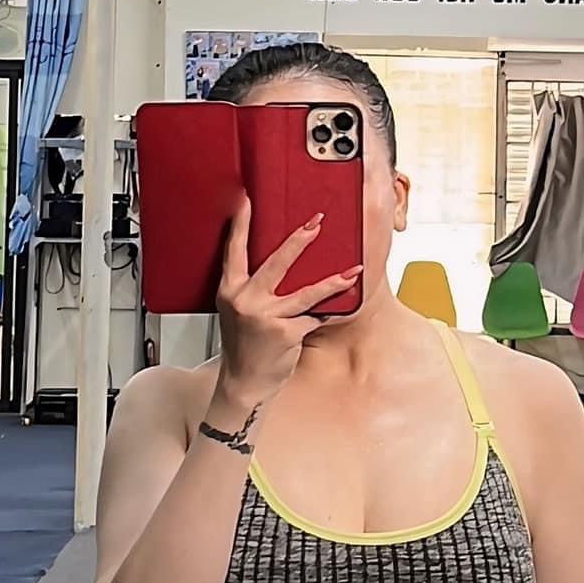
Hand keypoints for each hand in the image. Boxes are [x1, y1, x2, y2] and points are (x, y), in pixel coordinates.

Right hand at [214, 196, 360, 405]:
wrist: (244, 382)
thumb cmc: (244, 345)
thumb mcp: (239, 311)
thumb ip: (253, 288)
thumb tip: (285, 262)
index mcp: (230, 290)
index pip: (234, 251)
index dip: (241, 225)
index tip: (247, 200)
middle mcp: (245, 300)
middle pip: (276, 263)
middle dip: (299, 240)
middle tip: (317, 222)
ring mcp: (265, 317)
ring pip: (305, 293)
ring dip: (333, 282)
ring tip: (353, 271)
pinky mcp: (285, 333)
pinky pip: (313, 317)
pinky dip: (326, 315)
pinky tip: (339, 309)